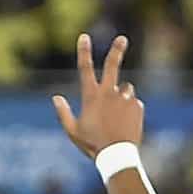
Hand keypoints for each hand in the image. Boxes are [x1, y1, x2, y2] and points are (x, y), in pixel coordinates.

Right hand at [51, 33, 143, 158]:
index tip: (84, 37)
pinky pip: (133, 102)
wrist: (117, 156)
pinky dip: (130, 108)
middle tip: (122, 39)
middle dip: (117, 50)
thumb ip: (63, 113)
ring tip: (118, 115)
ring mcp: (124, 99)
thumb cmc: (92, 145)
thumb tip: (55, 97)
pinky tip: (126, 123)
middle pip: (113, 65)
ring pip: (125, 88)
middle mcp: (109, 93)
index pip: (85, 69)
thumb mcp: (73, 131)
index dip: (84, 52)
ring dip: (122, 95)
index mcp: (91, 97)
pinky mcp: (137, 106)